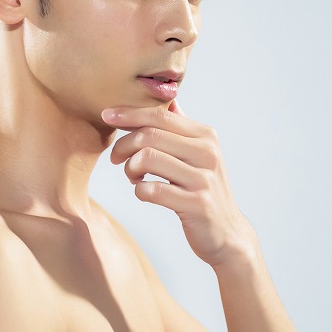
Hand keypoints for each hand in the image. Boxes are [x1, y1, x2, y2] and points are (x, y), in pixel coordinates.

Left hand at [101, 101, 256, 267]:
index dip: (129, 113)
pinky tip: (143, 193)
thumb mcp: (197, 153)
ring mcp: (203, 179)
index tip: (105, 115)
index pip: (160, 115)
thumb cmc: (201, 188)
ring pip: (147, 159)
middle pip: (149, 135)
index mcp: (205, 136)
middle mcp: (207, 153)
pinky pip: (153, 190)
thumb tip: (168, 98)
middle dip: (123, 145)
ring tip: (132, 177)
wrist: (226, 233)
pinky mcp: (197, 204)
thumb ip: (181, 127)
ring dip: (129, 169)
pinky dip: (139, 191)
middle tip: (115, 159)